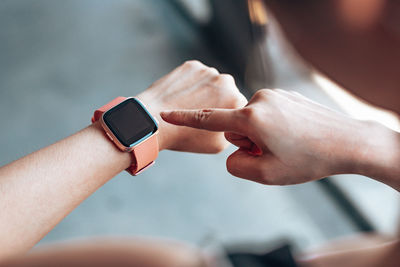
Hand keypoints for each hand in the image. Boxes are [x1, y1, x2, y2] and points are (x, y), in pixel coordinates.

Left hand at [137, 60, 246, 152]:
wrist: (153, 122)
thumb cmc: (185, 137)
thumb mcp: (219, 145)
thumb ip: (235, 130)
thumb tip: (237, 124)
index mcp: (236, 101)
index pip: (240, 108)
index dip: (228, 116)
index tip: (214, 123)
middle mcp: (226, 82)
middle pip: (227, 92)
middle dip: (218, 101)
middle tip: (201, 115)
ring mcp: (208, 71)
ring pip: (212, 82)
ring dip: (206, 91)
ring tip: (188, 106)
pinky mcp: (192, 65)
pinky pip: (197, 74)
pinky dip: (191, 83)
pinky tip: (181, 96)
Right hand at [160, 89, 399, 185]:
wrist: (349, 142)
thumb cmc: (308, 161)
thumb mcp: (266, 174)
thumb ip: (237, 165)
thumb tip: (233, 151)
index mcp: (252, 118)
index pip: (210, 119)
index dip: (185, 118)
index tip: (164, 113)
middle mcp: (260, 100)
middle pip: (236, 126)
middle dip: (247, 142)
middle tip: (273, 153)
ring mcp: (276, 95)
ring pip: (253, 120)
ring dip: (262, 135)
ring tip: (287, 144)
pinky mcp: (287, 95)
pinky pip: (268, 113)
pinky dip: (274, 127)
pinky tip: (296, 135)